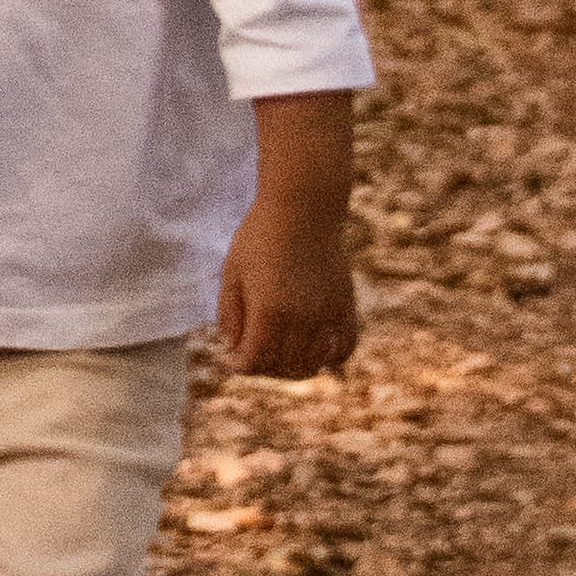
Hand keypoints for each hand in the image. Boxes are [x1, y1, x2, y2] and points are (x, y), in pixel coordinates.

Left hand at [214, 208, 361, 378]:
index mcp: (269, 311)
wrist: (303, 207)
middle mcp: (302, 318)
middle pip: (282, 368)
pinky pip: (344, 347)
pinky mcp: (345, 305)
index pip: (254, 361)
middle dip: (263, 368)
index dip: (238, 364)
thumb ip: (229, 315)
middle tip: (253, 353)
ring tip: (279, 353)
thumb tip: (232, 350)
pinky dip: (330, 357)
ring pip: (312, 364)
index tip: (232, 357)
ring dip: (293, 367)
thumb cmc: (260, 236)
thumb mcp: (232, 273)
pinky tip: (315, 350)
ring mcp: (327, 314)